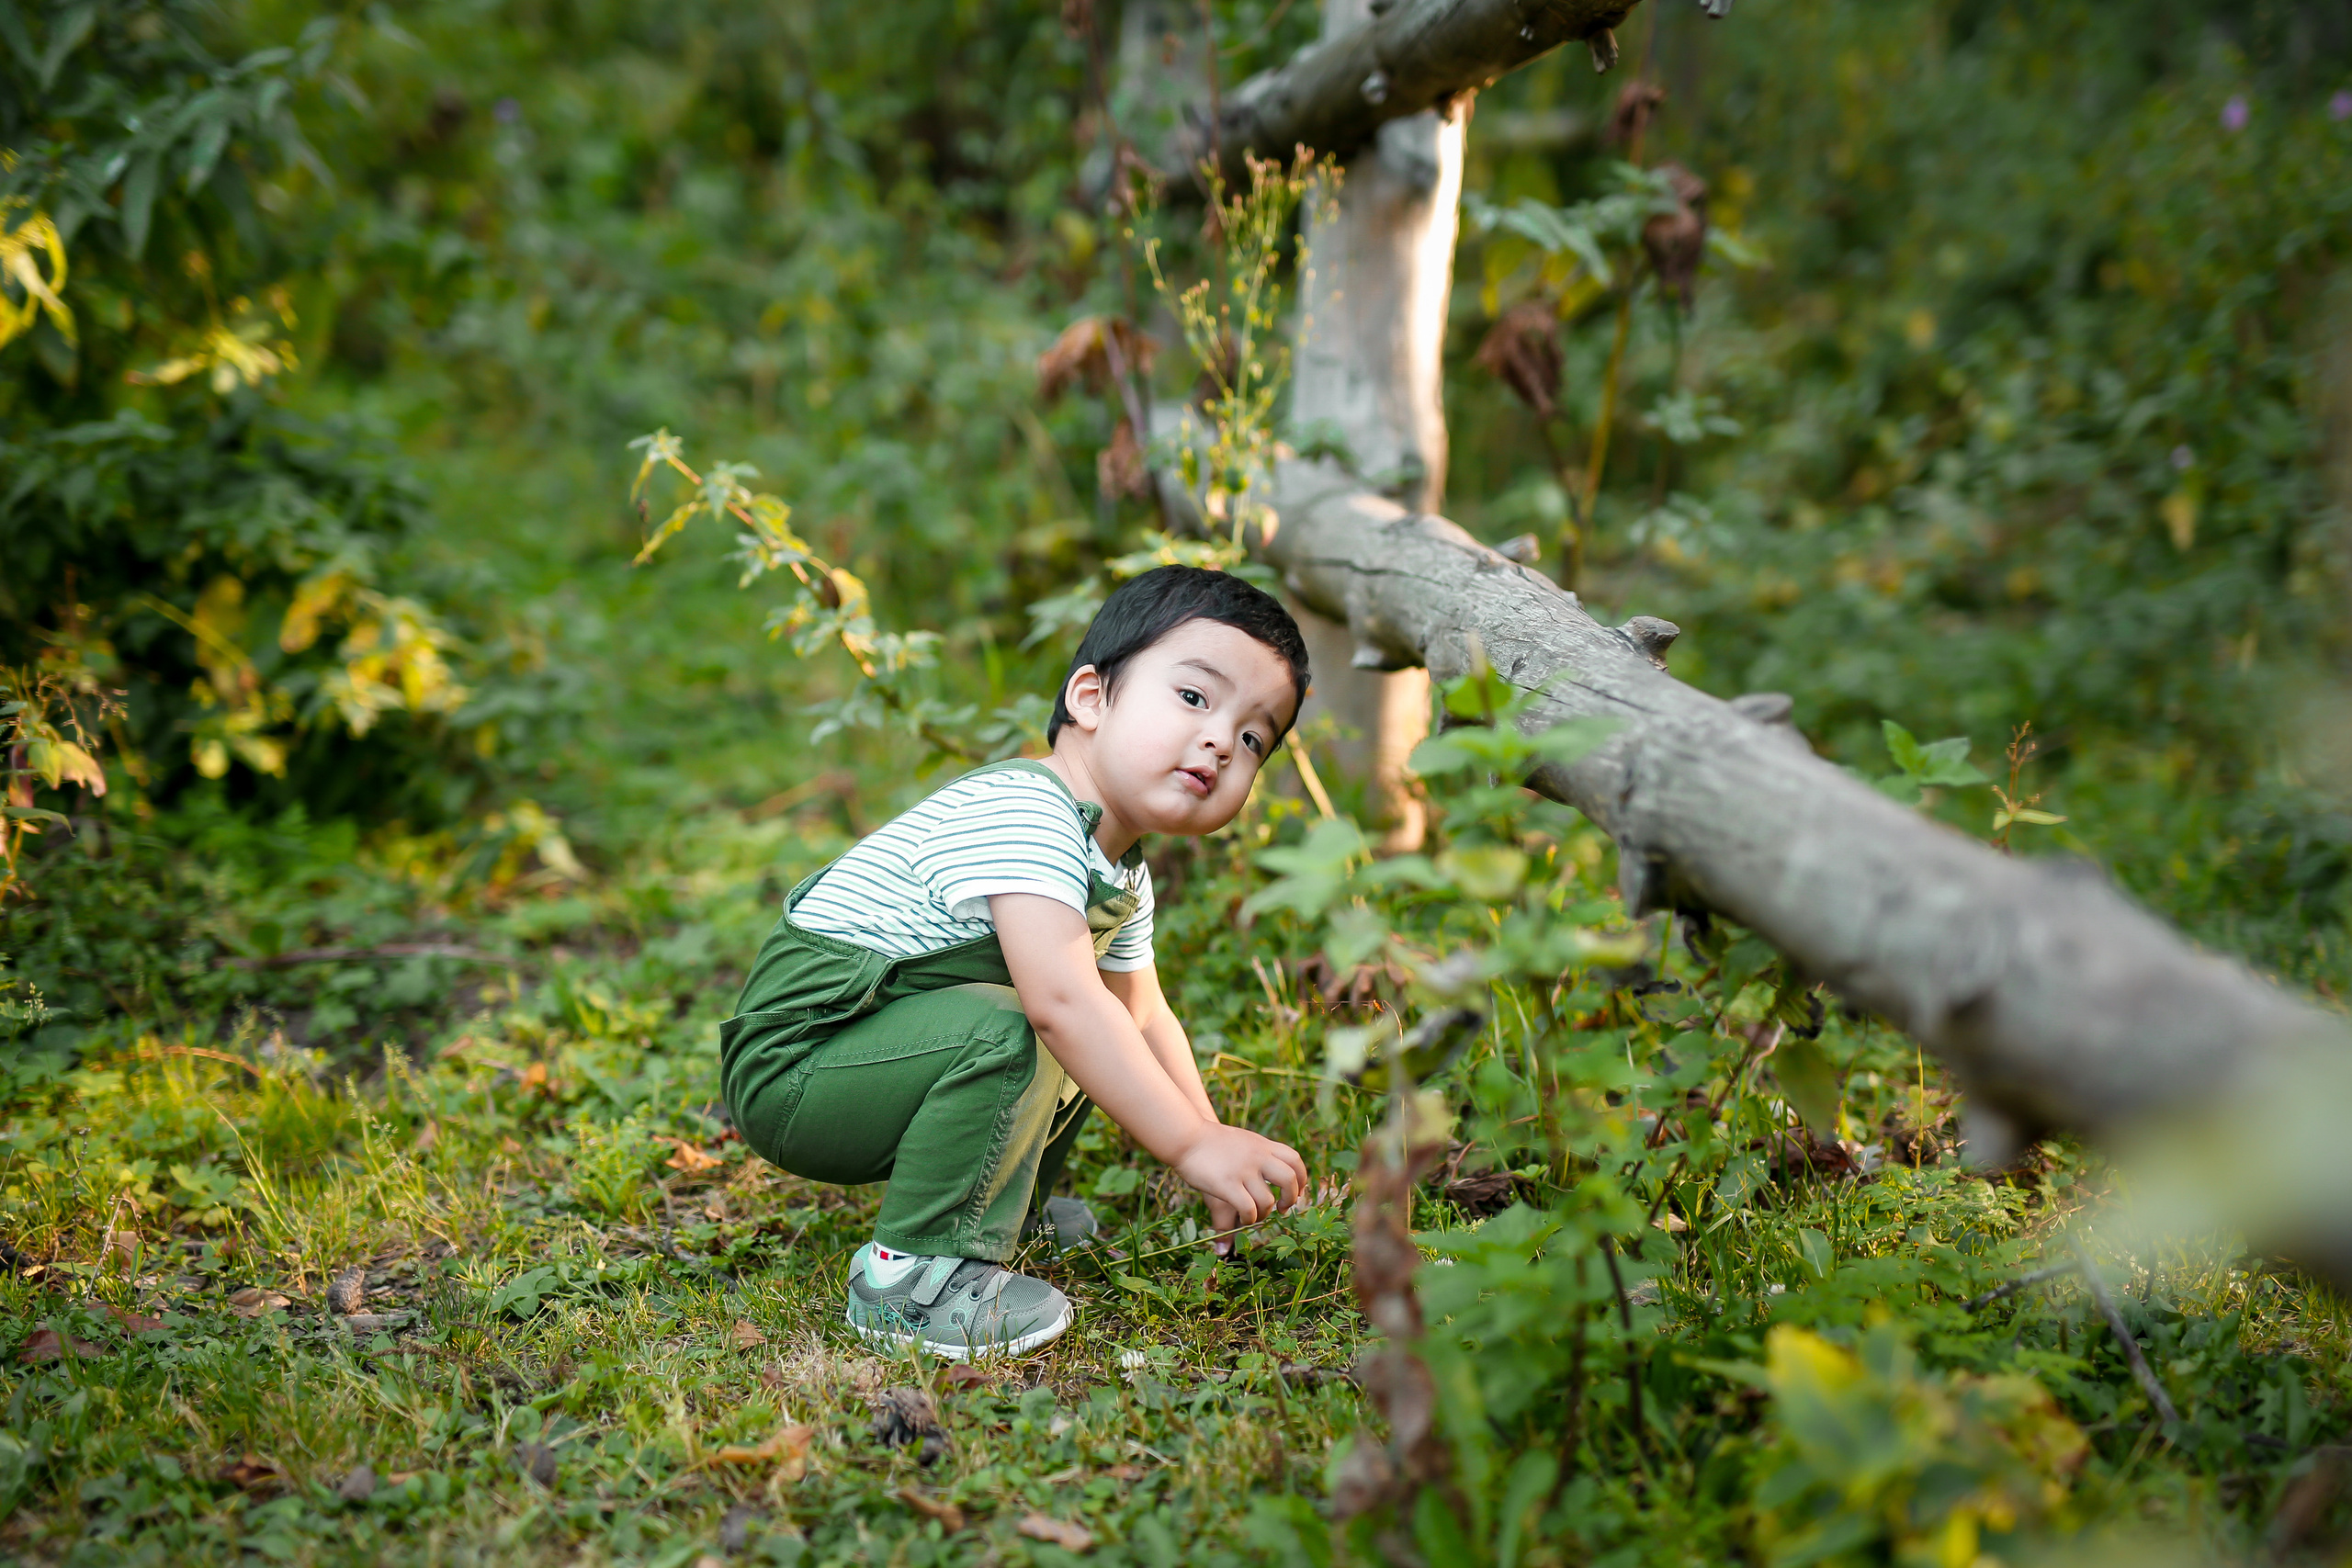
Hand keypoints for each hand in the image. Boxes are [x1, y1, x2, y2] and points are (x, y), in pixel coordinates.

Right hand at [1172, 1124, 1308, 1253]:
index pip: (1295, 1160)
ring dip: (1264, 1214)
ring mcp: (1243, 1171)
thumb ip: (1258, 1154)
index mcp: (1263, 1145)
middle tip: (1282, 1208)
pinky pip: (1249, 1209)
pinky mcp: (1228, 1185)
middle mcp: (1258, 1157)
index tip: (1296, 1191)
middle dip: (1291, 1199)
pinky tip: (1243, 1219)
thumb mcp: (1242, 1142)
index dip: (1301, 1178)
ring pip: (1268, 1201)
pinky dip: (1250, 1219)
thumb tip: (1268, 1171)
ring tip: (1255, 1215)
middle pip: (1290, 1180)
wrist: (1186, 1136)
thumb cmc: (1211, 1142)